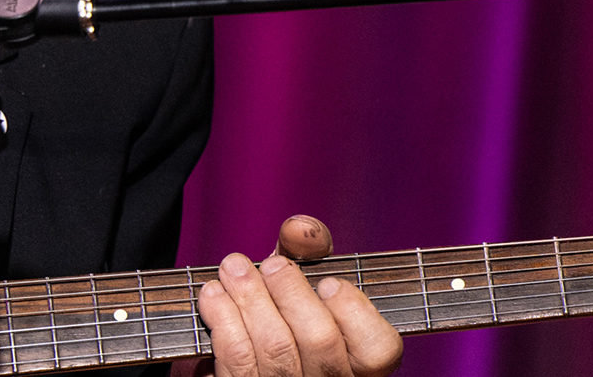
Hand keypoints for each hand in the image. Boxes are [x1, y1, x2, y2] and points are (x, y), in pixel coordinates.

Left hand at [174, 215, 401, 376]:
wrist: (237, 358)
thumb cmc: (279, 314)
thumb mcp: (298, 281)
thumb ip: (306, 251)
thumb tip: (300, 228)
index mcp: (357, 366)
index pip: (379, 349)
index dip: (354, 311)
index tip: (328, 282)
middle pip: (320, 339)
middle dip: (290, 291)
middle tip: (270, 265)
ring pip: (275, 348)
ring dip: (250, 296)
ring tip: (233, 269)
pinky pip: (237, 357)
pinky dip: (223, 317)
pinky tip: (214, 296)